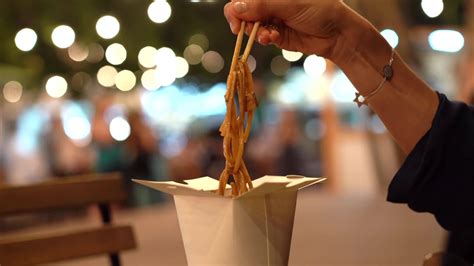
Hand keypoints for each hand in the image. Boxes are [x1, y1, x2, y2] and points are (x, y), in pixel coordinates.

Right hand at [224, 0, 350, 59]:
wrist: (336, 33)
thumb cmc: (319, 10)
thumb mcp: (290, 4)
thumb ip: (262, 5)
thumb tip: (236, 8)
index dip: (236, 8)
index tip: (237, 20)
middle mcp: (269, 3)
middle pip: (242, 11)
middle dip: (243, 21)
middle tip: (245, 30)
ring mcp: (271, 19)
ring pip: (249, 26)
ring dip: (255, 32)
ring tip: (268, 36)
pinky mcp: (275, 35)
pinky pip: (260, 37)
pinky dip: (263, 38)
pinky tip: (272, 38)